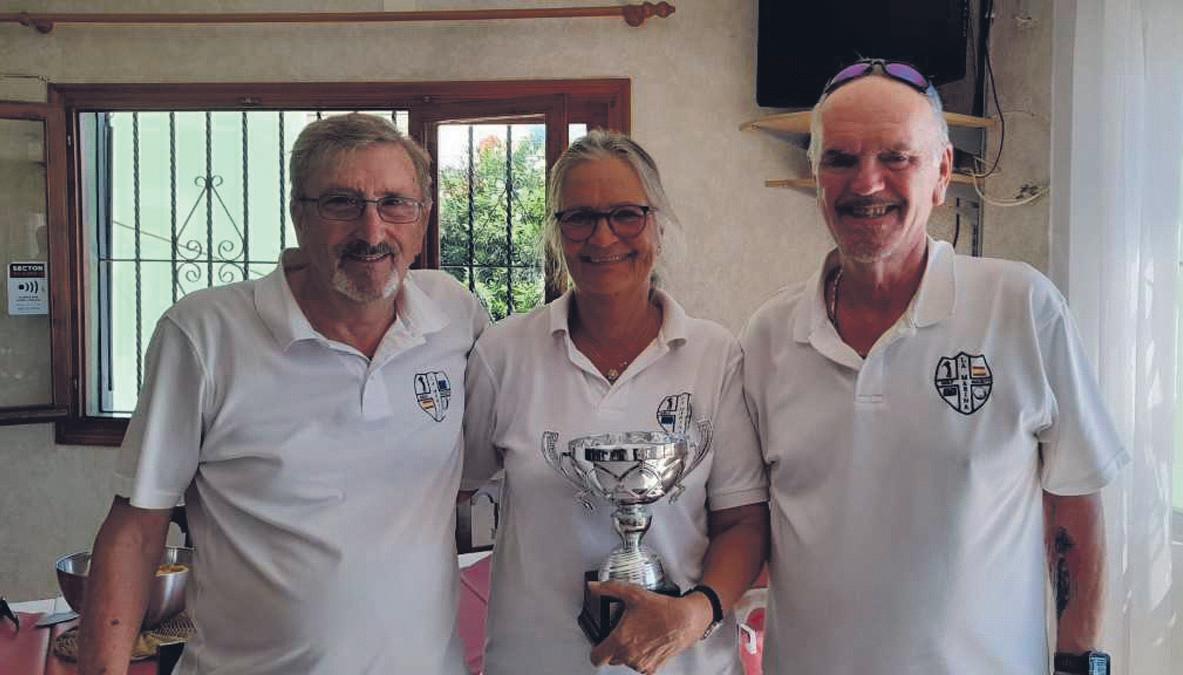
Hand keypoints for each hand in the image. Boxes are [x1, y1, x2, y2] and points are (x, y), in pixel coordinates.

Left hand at [588, 580, 712, 673]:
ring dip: (629, 653)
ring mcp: (642, 664)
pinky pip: (642, 667)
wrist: (685, 620)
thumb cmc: (661, 608)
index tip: (600, 644)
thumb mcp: (633, 593)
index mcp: (620, 640)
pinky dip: (643, 658)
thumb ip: (609, 589)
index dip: (596, 651)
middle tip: (623, 634)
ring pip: (627, 663)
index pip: (596, 658)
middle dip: (613, 648)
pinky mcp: (653, 668)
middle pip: (611, 659)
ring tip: (638, 637)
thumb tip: (593, 587)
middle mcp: (629, 656)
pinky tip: (648, 644)